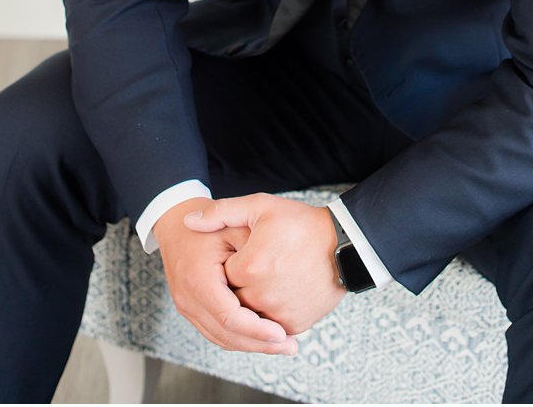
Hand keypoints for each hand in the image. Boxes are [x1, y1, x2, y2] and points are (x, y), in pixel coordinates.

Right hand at [151, 199, 297, 354]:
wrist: (175, 224)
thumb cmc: (208, 225)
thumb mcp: (234, 229)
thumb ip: (254, 253)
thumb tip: (278, 285)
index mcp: (197, 278)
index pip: (230, 317)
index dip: (258, 330)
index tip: (283, 334)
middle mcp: (187, 296)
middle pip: (226, 334)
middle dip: (260, 344)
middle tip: (291, 346)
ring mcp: (185, 305)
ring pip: (221, 338)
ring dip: (252, 345)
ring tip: (281, 345)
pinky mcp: (190, 309)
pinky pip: (215, 332)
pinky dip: (239, 338)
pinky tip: (261, 338)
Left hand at [186, 194, 344, 334]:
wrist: (344, 245)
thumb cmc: (300, 223)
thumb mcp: (259, 207)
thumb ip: (220, 214)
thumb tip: (188, 221)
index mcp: (249, 267)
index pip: (220, 275)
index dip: (226, 264)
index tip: (239, 252)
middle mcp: (262, 296)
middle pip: (231, 298)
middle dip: (235, 285)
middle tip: (254, 266)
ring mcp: (280, 314)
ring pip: (249, 314)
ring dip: (249, 302)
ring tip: (264, 279)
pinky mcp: (296, 324)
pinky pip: (269, 325)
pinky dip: (267, 315)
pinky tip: (274, 293)